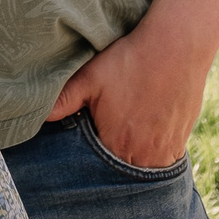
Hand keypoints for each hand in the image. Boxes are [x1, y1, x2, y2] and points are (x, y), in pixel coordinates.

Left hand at [45, 25, 209, 171]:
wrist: (177, 47)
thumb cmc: (131, 61)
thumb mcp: (90, 78)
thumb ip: (64, 100)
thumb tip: (38, 116)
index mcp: (116, 146)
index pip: (95, 170)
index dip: (89, 160)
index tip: (87, 147)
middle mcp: (143, 157)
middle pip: (119, 171)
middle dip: (109, 164)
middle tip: (106, 140)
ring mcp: (165, 153)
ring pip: (142, 169)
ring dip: (132, 160)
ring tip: (126, 140)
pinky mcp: (180, 143)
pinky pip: (162, 161)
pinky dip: (152, 154)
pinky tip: (145, 136)